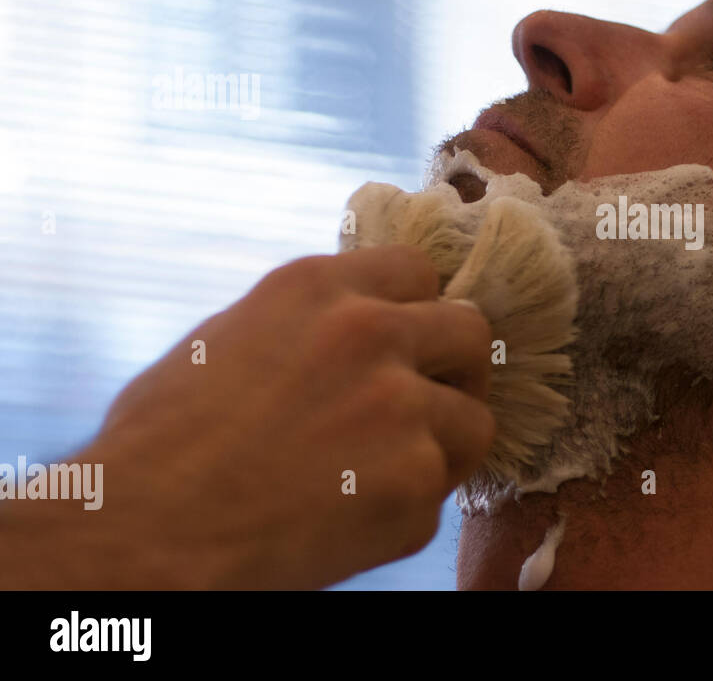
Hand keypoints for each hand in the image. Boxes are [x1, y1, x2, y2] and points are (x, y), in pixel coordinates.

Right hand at [19, 245, 494, 588]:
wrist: (146, 533)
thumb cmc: (158, 446)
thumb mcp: (224, 340)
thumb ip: (303, 327)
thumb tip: (342, 330)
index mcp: (317, 289)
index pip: (418, 271)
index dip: (418, 312)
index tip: (410, 344)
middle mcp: (370, 334)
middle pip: (470, 332)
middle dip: (456, 371)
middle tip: (430, 406)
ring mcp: (401, 408)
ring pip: (474, 422)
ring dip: (440, 451)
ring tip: (383, 476)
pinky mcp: (414, 482)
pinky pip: (436, 497)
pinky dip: (403, 514)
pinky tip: (348, 520)